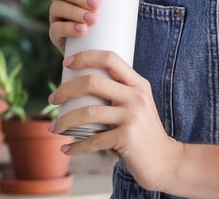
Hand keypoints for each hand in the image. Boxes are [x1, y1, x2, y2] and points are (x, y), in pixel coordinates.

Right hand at [48, 0, 101, 53]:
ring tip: (94, 20)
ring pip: (57, 7)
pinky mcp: (56, 34)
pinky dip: (69, 29)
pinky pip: (55, 29)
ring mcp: (56, 15)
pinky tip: (81, 30)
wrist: (105, 42)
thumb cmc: (113, 13)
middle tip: (97, 3)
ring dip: (75, 13)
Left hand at [49, 50, 183, 192]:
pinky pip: (93, 140)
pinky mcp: (126, 138)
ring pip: (88, 112)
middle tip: (53, 99)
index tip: (66, 63)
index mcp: (138, 84)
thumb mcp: (138, 105)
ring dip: (64, 121)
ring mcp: (132, 117)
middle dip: (66, 90)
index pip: (110, 58)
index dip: (85, 57)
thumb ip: (120, 92)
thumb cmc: (144, 132)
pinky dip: (76, 146)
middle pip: (93, 82)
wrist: (165, 160)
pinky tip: (66, 149)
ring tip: (54, 127)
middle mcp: (136, 96)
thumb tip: (84, 83)